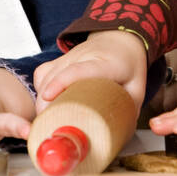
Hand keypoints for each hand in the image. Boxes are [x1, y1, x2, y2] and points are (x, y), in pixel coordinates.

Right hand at [33, 31, 147, 115]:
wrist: (120, 39)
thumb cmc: (128, 65)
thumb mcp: (136, 88)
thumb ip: (127, 111)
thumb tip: (117, 136)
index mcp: (106, 64)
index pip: (78, 70)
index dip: (61, 82)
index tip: (48, 97)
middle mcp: (84, 56)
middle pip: (56, 75)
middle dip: (45, 100)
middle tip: (47, 124)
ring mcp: (69, 56)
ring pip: (46, 74)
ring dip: (41, 98)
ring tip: (46, 119)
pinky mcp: (60, 59)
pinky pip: (43, 72)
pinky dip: (40, 88)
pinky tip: (45, 102)